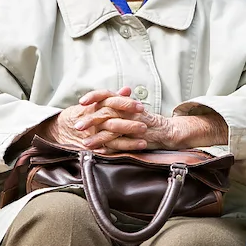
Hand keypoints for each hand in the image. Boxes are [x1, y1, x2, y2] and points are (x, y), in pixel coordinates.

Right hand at [44, 89, 146, 151]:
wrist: (59, 128)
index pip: (112, 102)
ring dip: (128, 140)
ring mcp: (92, 132)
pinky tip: (131, 153)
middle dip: (129, 123)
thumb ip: (113, 97)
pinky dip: (118, 150)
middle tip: (144, 126)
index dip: (126, 104)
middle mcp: (93, 118)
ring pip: (110, 136)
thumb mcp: (96, 102)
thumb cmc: (81, 114)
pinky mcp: (91, 144)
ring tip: (143, 143)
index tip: (140, 107)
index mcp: (95, 105)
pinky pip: (105, 148)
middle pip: (112, 119)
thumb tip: (128, 90)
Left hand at [50, 89, 228, 151]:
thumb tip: (101, 98)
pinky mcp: (138, 139)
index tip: (81, 102)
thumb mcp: (132, 108)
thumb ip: (118, 102)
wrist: (168, 131)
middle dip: (91, 119)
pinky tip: (99, 151)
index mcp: (126, 102)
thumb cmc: (147, 120)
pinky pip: (122, 143)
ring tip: (85, 143)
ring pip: (113, 130)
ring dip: (98, 137)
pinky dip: (110, 148)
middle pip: (108, 112)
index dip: (95, 96)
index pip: (108, 94)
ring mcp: (134, 126)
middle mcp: (130, 112)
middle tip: (77, 125)